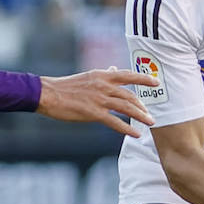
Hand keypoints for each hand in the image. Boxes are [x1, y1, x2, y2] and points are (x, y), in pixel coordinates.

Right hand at [37, 69, 156, 137]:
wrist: (47, 94)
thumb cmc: (65, 87)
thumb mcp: (87, 76)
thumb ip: (103, 75)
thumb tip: (113, 70)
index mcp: (102, 75)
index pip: (128, 75)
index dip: (144, 78)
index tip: (156, 82)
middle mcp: (104, 86)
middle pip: (130, 95)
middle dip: (142, 105)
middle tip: (150, 114)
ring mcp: (99, 99)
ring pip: (126, 108)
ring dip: (140, 116)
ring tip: (150, 122)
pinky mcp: (93, 113)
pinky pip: (115, 122)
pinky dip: (127, 128)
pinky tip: (135, 134)